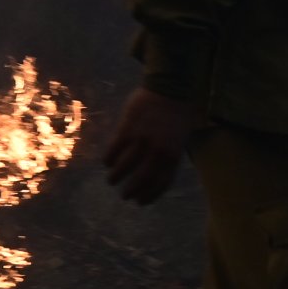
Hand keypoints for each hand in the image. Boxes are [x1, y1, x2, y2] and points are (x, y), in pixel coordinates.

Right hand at [102, 87, 193, 205]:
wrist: (169, 87)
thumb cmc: (178, 112)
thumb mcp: (181, 138)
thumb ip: (170, 155)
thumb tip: (158, 172)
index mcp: (172, 155)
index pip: (160, 183)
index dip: (149, 195)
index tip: (140, 201)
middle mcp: (157, 152)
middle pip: (141, 179)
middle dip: (131, 190)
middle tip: (124, 195)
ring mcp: (141, 141)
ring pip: (125, 166)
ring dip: (116, 176)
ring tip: (112, 180)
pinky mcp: (127, 129)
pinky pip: (115, 149)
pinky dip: (109, 158)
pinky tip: (106, 162)